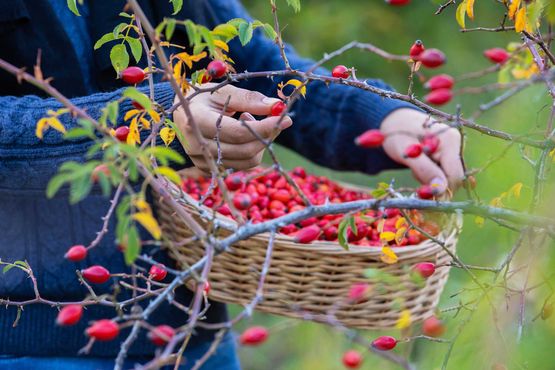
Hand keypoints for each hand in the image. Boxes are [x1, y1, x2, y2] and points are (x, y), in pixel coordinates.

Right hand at [173, 84, 291, 171]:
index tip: (285, 118)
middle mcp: (196, 145)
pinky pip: (241, 166)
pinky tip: (242, 134)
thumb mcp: (222, 91)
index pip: (238, 132)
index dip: (264, 126)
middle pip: (245, 150)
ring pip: (246, 161)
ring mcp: (201, 161)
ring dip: (260, 143)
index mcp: (196, 121)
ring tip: (250, 121)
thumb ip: (249, 98)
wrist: (179, 115)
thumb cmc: (202, 99)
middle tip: (276, 120)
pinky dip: (251, 151)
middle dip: (267, 135)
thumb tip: (277, 105)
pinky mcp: (208, 170)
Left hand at [380, 108, 464, 192]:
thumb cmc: (397, 133)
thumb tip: (441, 190)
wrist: (394, 121)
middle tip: (415, 178)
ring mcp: (454, 150)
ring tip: (415, 167)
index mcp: (451, 141)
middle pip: (454, 178)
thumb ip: (425, 170)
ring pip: (447, 178)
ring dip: (431, 180)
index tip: (423, 198)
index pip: (455, 175)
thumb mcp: (406, 152)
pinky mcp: (447, 156)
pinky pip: (442, 174)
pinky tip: (419, 166)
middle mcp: (457, 145)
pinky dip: (430, 176)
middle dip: (435, 185)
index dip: (442, 189)